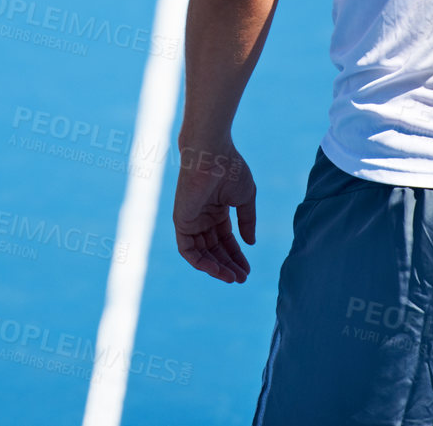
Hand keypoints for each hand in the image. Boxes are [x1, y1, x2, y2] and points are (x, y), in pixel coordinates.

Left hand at [172, 138, 255, 282]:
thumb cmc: (230, 169)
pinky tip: (217, 271)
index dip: (236, 255)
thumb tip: (250, 243)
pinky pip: (187, 250)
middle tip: (242, 278)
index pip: (225, 239)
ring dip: (216, 268)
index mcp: (217, 209)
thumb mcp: (245, 198)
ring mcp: (191, 219)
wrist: (212, 154)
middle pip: (214, 248)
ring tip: (233, 278)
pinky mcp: (181, 221)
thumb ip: (247, 221)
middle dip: (228, 264)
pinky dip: (201, 263)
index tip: (248, 270)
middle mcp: (202, 216)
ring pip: (201, 252)